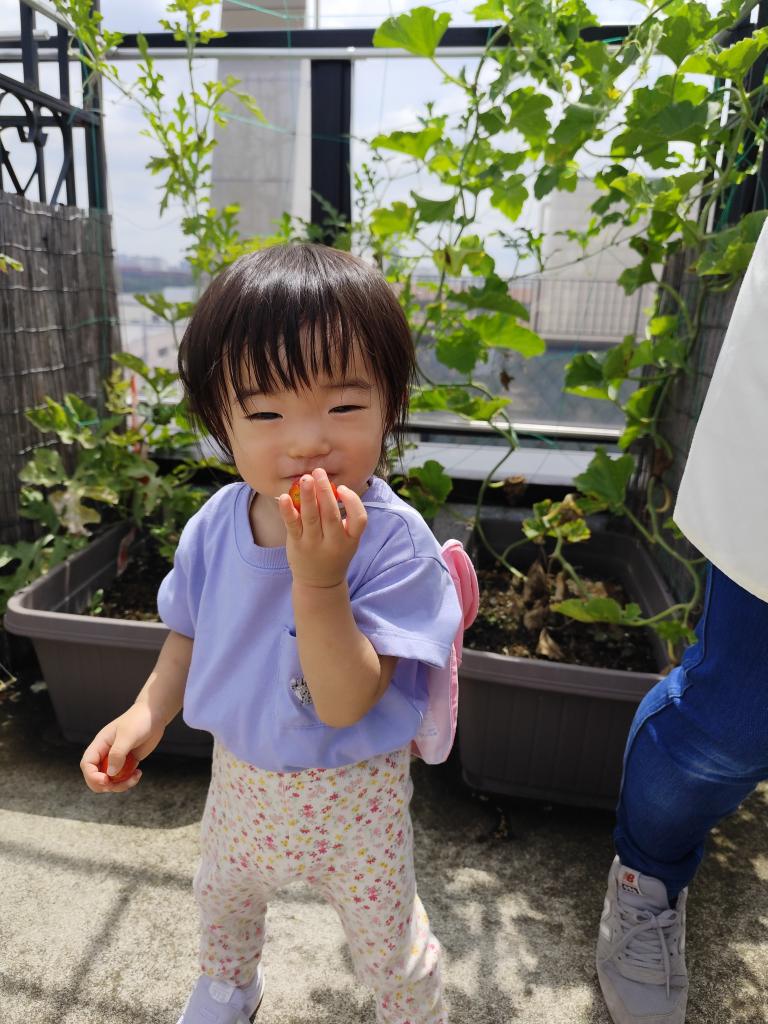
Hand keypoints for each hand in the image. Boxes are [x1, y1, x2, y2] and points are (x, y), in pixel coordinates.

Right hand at [80, 702, 164, 793]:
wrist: (154, 715)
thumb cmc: (139, 721)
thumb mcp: (127, 735)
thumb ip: (118, 754)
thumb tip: (111, 774)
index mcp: (100, 744)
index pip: (87, 764)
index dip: (92, 776)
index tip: (106, 780)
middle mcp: (105, 753)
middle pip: (95, 776)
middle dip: (105, 785)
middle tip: (121, 784)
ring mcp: (116, 759)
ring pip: (109, 780)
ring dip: (120, 785)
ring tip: (135, 777)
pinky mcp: (127, 762)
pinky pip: (122, 778)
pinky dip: (128, 781)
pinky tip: (139, 773)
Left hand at [277, 468, 366, 587]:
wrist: (319, 583)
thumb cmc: (335, 552)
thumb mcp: (347, 539)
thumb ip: (342, 516)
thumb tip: (327, 485)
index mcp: (351, 539)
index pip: (360, 520)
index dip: (353, 502)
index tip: (342, 489)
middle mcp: (334, 542)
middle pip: (331, 515)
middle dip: (325, 492)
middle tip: (319, 472)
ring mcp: (314, 544)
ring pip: (311, 518)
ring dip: (308, 497)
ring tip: (306, 478)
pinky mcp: (297, 544)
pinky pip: (292, 526)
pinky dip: (287, 511)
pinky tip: (284, 497)